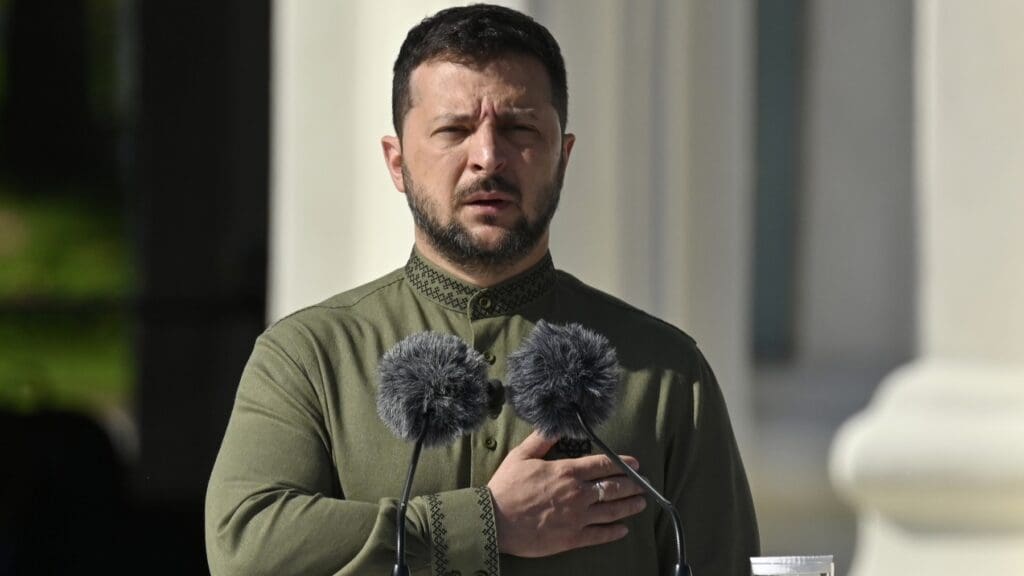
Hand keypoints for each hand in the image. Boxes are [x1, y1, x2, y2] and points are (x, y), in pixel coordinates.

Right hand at [486, 430, 646, 557]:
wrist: (494, 521)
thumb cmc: (506, 487)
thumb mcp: (521, 456)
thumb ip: (542, 439)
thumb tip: (557, 424)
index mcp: (567, 471)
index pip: (603, 464)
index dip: (623, 464)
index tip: (635, 464)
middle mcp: (578, 494)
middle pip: (614, 488)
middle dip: (632, 485)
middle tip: (644, 484)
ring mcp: (577, 517)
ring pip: (612, 511)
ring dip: (629, 506)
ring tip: (640, 503)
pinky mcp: (572, 538)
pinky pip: (600, 535)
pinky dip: (614, 532)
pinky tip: (623, 529)